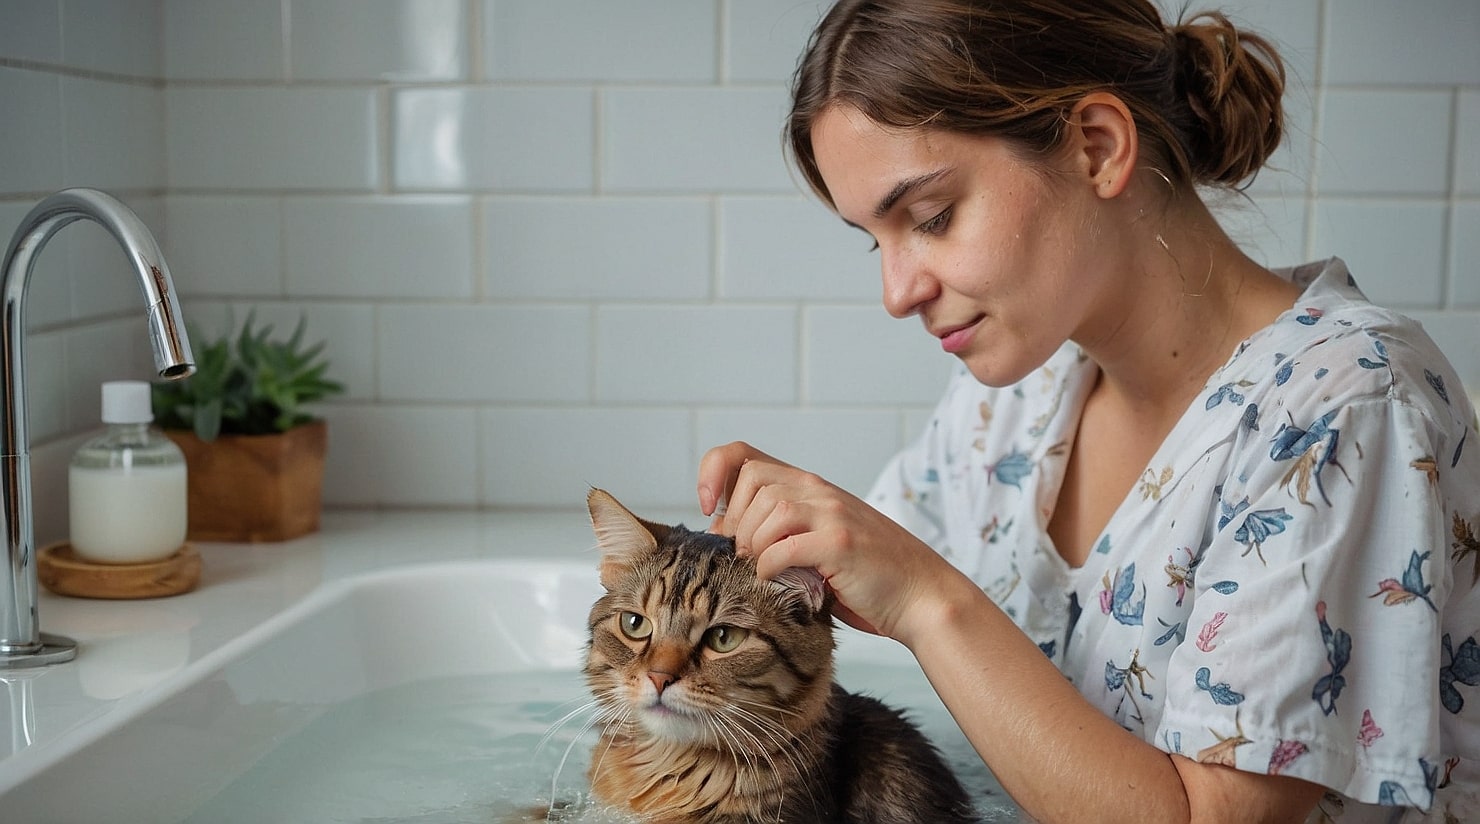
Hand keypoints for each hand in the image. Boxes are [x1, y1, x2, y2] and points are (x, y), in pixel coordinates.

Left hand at [697, 441, 964, 641]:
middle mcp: (819, 491)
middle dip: (736, 521)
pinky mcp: (840, 544)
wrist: (921, 596)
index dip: (713, 475)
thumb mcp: (817, 538)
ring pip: (767, 510)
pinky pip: (784, 547)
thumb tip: (723, 534)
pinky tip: (778, 579)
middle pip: (751, 480)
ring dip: (753, 544)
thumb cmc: (864, 575)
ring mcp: (832, 514)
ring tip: (763, 567)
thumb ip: (779, 527)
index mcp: (809, 486)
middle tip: (743, 554)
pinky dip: (769, 566)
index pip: (742, 455)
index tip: (708, 510)